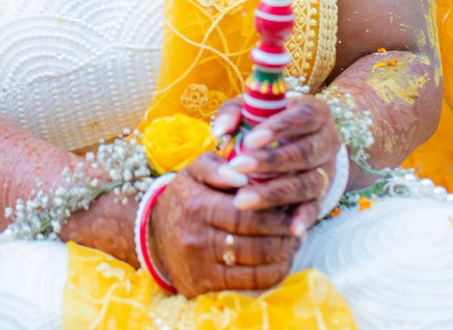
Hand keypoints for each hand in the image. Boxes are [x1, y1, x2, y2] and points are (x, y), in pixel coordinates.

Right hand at [147, 153, 300, 297]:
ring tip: (292, 246)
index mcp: (197, 206)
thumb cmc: (183, 199)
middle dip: (283, 239)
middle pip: (254, 244)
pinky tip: (279, 264)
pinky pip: (247, 286)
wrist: (153, 235)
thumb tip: (243, 176)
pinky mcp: (203, 285)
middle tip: (298, 231)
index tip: (291, 212)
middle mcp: (197, 238)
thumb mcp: (193, 173)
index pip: (246, 215)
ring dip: (282, 259)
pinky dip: (270, 277)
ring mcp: (200, 265)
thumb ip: (217, 166)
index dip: (275, 216)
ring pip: (255, 269)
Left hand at [221, 95, 341, 234]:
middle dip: (270, 162)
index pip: (303, 117)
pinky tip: (291, 229)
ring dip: (275, 192)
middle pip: (305, 152)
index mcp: (315, 112)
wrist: (295, 141)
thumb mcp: (251, 108)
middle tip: (237, 168)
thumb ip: (233, 112)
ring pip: (308, 182)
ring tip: (242, 199)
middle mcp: (327, 141)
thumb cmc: (265, 119)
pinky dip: (304, 217)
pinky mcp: (323, 194)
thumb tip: (219, 129)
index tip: (249, 140)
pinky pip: (316, 207)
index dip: (279, 128)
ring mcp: (327, 170)